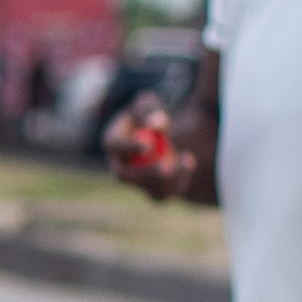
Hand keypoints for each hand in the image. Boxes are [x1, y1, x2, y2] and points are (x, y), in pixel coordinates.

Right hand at [108, 89, 212, 207]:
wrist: (160, 135)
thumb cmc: (150, 115)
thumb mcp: (150, 106)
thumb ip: (151, 111)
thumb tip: (156, 125)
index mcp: (112, 140)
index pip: (114, 146)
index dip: (130, 147)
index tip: (149, 145)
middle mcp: (118, 166)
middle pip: (124, 176)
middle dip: (146, 173)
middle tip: (166, 167)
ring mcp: (134, 183)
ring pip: (147, 189)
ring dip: (170, 178)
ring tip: (187, 158)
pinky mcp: (151, 192)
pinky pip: (163, 194)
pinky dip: (180, 182)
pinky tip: (189, 163)